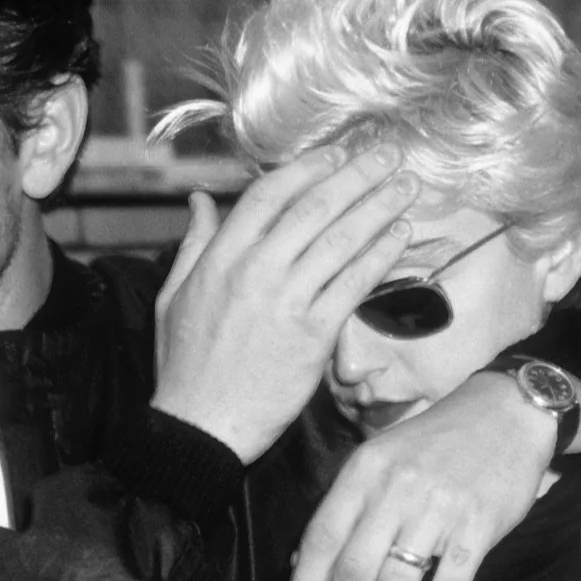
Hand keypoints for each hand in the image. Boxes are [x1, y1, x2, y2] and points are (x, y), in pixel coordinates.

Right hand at [152, 146, 417, 462]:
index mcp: (221, 257)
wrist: (202, 426)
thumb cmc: (185, 365)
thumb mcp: (173, 295)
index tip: (338, 154)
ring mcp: (288, 302)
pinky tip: (399, 236)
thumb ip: (193, 243)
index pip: (269, 194)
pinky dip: (380, 256)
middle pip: (315, 208)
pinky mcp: (313, 335)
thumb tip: (201, 200)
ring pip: (341, 241)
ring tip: (406, 186)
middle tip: (389, 155)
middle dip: (358, 176)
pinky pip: (354, 284)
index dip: (308, 168)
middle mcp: (256, 271)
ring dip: (379, 208)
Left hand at [289, 371, 563, 580]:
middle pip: (354, 570)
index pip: (321, 539)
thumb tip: (305, 564)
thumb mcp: (380, 458)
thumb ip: (346, 505)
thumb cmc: (436, 442)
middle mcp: (396, 490)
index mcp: (364, 471)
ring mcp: (438, 510)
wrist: (506, 412)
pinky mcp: (477, 529)